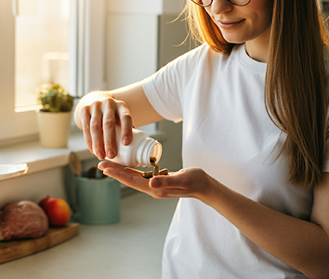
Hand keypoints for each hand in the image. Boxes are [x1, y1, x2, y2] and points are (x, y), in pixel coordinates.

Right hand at [78, 96, 132, 159]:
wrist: (98, 103)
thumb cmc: (115, 116)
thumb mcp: (122, 118)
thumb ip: (128, 129)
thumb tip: (135, 149)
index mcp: (121, 106)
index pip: (126, 117)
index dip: (126, 130)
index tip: (126, 144)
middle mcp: (109, 103)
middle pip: (108, 123)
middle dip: (109, 141)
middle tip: (111, 155)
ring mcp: (95, 105)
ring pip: (95, 127)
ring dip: (97, 144)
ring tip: (101, 156)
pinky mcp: (84, 110)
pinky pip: (85, 128)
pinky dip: (89, 141)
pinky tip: (93, 150)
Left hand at [97, 161, 212, 200]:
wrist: (204, 186)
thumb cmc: (195, 181)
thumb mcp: (183, 179)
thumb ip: (167, 180)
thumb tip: (150, 182)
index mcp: (156, 188)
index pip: (132, 181)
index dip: (118, 174)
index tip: (105, 167)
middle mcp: (153, 188)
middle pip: (129, 180)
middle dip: (115, 172)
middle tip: (100, 163)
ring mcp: (156, 186)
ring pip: (134, 178)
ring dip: (121, 171)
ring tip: (110, 164)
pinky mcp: (159, 182)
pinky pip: (141, 176)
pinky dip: (132, 171)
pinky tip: (129, 166)